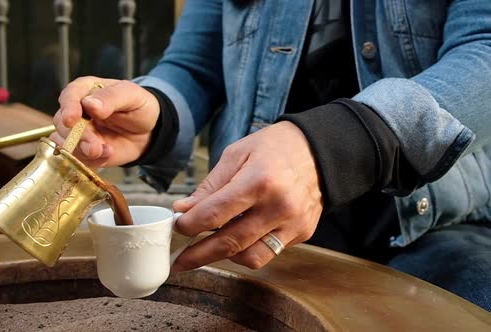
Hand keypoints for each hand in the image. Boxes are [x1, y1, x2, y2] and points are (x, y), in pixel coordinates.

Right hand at [50, 76, 159, 167]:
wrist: (149, 131)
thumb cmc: (138, 107)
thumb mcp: (132, 95)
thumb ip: (111, 97)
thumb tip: (90, 104)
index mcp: (86, 90)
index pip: (69, 96)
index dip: (68, 108)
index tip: (71, 120)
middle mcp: (77, 111)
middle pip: (62, 124)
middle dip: (77, 137)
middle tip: (94, 146)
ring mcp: (78, 132)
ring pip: (65, 143)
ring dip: (82, 151)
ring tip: (106, 151)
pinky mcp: (83, 151)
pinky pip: (78, 159)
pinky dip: (92, 160)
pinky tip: (108, 154)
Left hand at [172, 121, 322, 271]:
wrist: (319, 151)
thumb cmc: (274, 147)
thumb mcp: (236, 154)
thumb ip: (210, 186)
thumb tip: (184, 211)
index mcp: (259, 181)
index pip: (214, 214)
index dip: (189, 225)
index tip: (176, 228)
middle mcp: (278, 206)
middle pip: (229, 243)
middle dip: (198, 255)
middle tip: (178, 261)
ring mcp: (293, 224)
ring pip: (250, 258)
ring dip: (223, 258)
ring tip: (207, 251)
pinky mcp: (302, 234)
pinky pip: (268, 253)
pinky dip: (247, 251)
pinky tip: (236, 239)